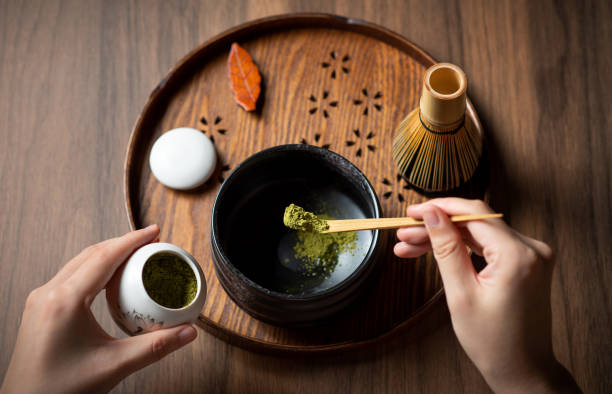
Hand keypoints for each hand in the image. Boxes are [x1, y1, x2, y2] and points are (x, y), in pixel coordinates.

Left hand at [0, 225, 197, 393]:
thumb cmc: (58, 391)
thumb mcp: (113, 367)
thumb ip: (155, 347)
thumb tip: (187, 332)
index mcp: (65, 301)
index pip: (104, 258)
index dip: (132, 241)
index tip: (154, 231)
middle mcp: (48, 294)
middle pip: (91, 254)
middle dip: (123, 243)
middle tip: (150, 241)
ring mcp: (41, 301)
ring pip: (78, 263)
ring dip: (108, 255)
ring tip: (134, 256)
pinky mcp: (40, 310)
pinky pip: (70, 277)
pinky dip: (94, 269)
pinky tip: (109, 279)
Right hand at [394, 198, 579, 392]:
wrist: (522, 368)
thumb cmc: (494, 341)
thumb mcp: (461, 293)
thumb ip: (446, 247)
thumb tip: (432, 215)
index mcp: (518, 255)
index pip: (473, 214)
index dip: (438, 208)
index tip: (411, 212)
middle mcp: (531, 248)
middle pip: (474, 222)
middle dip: (436, 226)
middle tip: (404, 233)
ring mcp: (531, 254)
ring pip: (478, 232)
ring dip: (445, 237)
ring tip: (411, 246)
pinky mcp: (526, 262)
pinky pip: (489, 244)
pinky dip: (462, 247)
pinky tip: (434, 250)